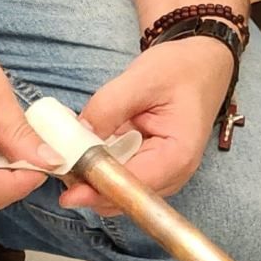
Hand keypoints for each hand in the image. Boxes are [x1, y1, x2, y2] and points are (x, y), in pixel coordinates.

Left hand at [60, 36, 233, 215]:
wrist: (203, 64)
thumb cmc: (182, 69)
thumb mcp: (143, 78)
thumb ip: (109, 107)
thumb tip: (77, 135)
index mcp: (178, 155)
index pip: (135, 186)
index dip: (100, 189)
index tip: (68, 192)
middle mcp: (174, 173)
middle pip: (126, 197)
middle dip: (91, 187)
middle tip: (58, 167)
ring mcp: (163, 173)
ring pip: (121, 191)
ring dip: (93, 178)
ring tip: (66, 157)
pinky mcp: (151, 166)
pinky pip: (122, 176)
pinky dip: (101, 167)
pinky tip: (82, 150)